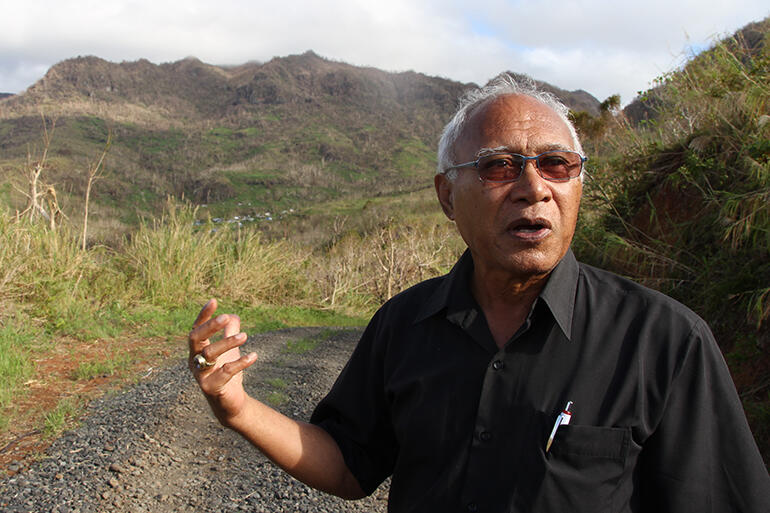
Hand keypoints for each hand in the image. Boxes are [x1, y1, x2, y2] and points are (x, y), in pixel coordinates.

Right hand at [188, 299, 256, 424]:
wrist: (230, 402)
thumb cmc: (226, 373)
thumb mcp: (229, 351)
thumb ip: (229, 333)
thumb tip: (234, 315)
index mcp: (197, 350)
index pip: (196, 328)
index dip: (203, 315)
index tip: (214, 301)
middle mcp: (195, 361)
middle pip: (196, 339)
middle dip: (210, 326)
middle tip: (225, 317)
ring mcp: (201, 375)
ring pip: (209, 354)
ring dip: (227, 342)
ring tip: (245, 335)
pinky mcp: (211, 388)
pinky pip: (224, 373)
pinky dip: (239, 363)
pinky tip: (254, 356)